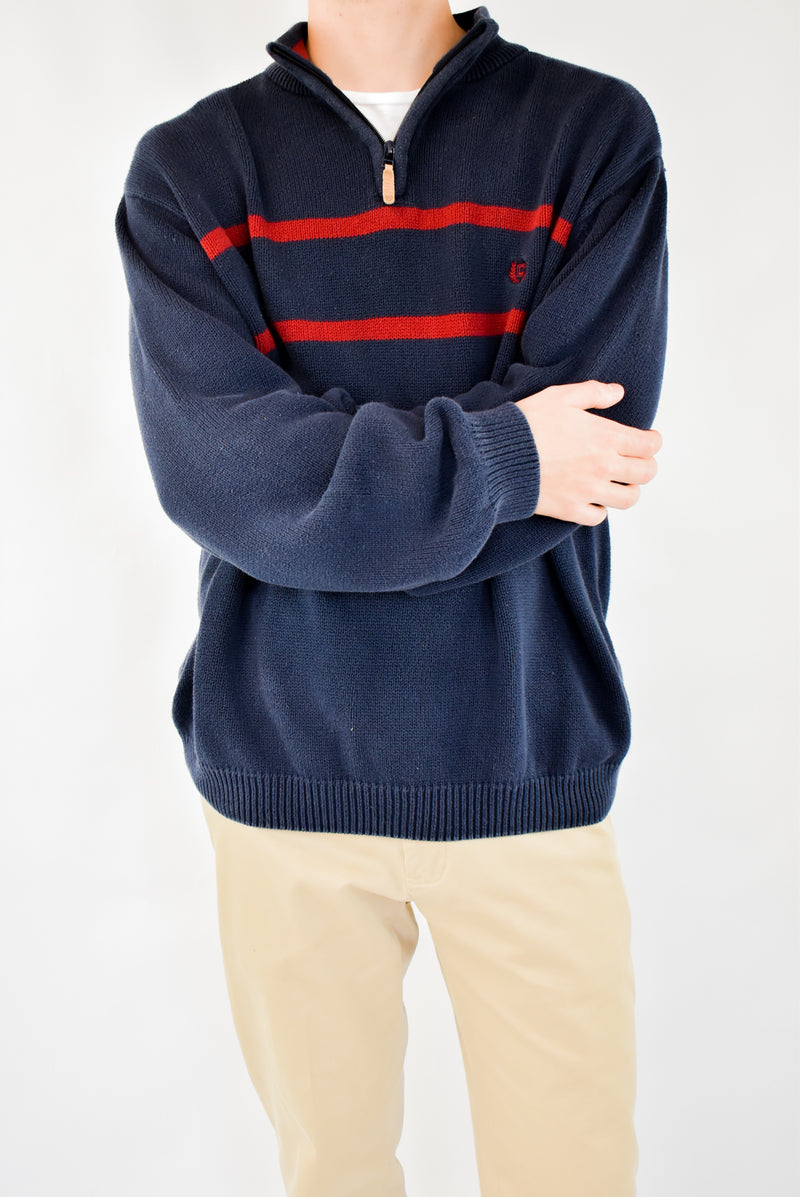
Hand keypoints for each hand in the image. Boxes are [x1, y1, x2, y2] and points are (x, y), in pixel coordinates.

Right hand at [515, 380, 661, 524]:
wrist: (497, 457)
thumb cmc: (527, 424)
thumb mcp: (560, 396)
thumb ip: (593, 393)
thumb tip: (618, 393)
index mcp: (605, 437)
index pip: (649, 445)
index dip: (653, 442)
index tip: (649, 440)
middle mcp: (603, 466)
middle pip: (646, 473)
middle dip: (647, 466)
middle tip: (637, 462)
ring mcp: (588, 491)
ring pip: (629, 498)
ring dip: (628, 490)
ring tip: (618, 483)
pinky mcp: (571, 510)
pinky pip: (599, 516)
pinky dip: (600, 509)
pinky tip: (592, 498)